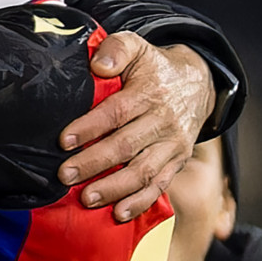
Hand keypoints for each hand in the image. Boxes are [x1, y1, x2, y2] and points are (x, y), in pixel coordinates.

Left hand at [56, 36, 213, 221]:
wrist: (198, 83)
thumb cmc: (154, 67)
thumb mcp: (138, 47)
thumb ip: (117, 49)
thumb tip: (98, 66)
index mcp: (150, 93)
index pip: (117, 112)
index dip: (90, 127)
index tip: (63, 140)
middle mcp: (164, 121)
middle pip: (127, 146)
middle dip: (94, 163)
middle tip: (64, 175)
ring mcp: (173, 145)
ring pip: (144, 172)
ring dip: (114, 188)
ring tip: (86, 198)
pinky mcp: (177, 162)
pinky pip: (160, 186)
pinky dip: (141, 203)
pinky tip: (119, 214)